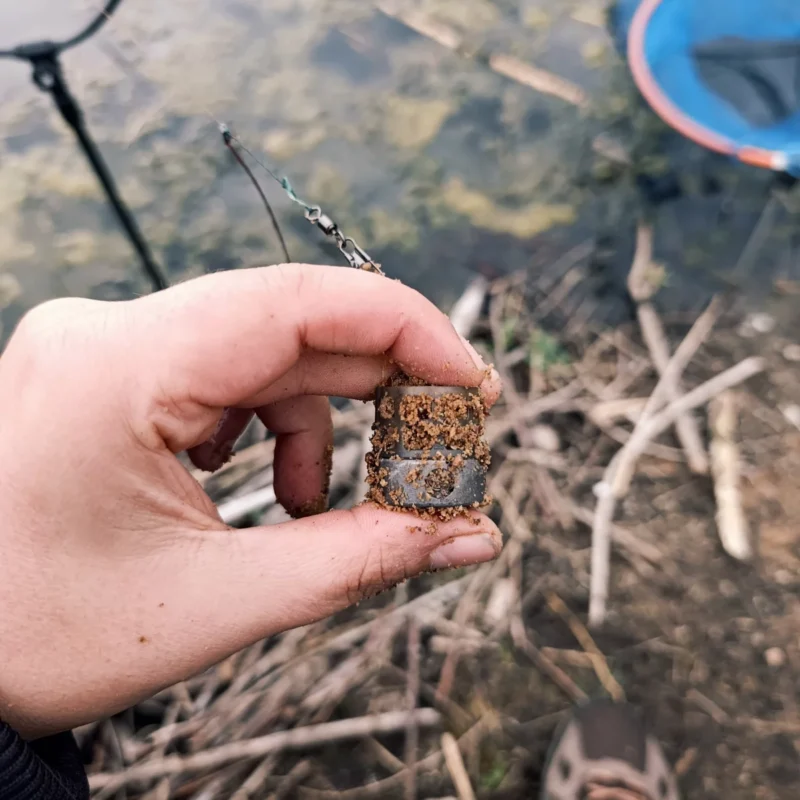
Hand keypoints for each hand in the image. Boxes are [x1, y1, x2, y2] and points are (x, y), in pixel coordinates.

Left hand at [0, 264, 501, 738]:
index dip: (405, 330)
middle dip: (379, 385)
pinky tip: (267, 488)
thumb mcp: (218, 602)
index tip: (471, 382)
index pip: (295, 302)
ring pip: (264, 352)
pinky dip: (274, 425)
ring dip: (321, 421)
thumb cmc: (45, 636)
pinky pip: (228, 373)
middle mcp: (107, 331)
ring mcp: (106, 344)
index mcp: (118, 368)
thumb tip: (470, 536)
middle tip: (440, 445)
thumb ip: (361, 559)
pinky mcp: (115, 368)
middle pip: (290, 324)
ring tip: (312, 506)